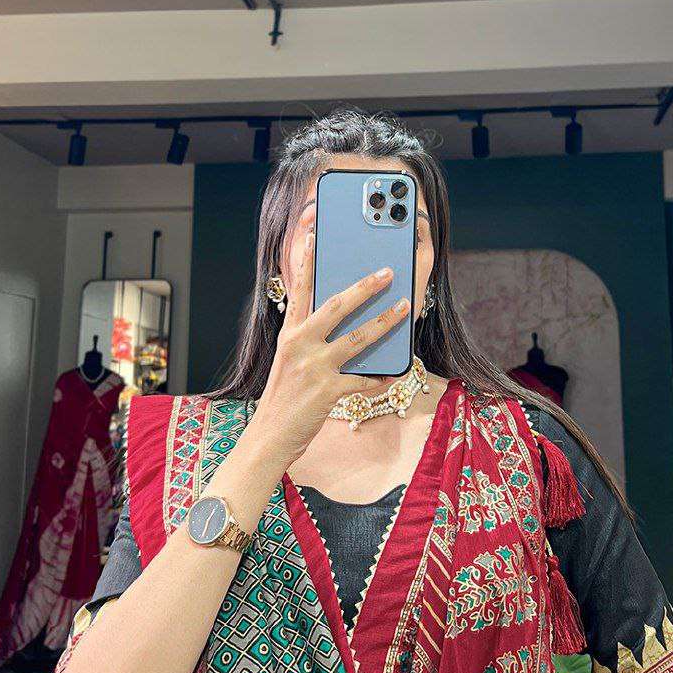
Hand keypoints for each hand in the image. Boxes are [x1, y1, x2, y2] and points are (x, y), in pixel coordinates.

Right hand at [250, 230, 411, 466]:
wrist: (269, 437)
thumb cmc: (282, 400)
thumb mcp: (289, 364)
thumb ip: (309, 343)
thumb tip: (343, 328)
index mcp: (289, 335)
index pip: (300, 290)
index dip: (308, 261)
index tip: (316, 234)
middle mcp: (299, 345)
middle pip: (337, 306)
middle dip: (365, 286)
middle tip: (387, 272)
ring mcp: (314, 367)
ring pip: (358, 338)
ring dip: (385, 322)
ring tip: (404, 309)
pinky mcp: (328, 391)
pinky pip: (364, 380)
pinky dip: (382, 377)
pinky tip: (396, 372)